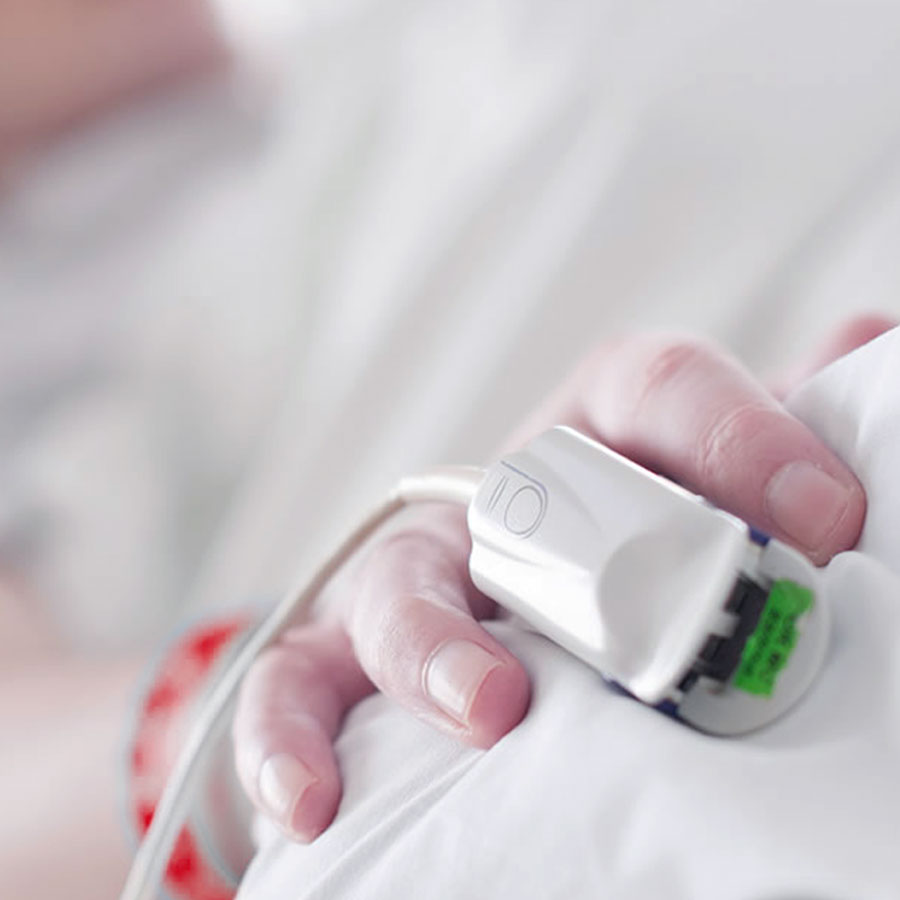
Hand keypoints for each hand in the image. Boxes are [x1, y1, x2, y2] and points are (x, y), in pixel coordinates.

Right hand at [233, 314, 893, 842]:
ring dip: (436, 644)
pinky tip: (314, 803)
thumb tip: (868, 340)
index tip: (827, 518)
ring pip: (399, 588)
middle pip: (517, 494)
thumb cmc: (616, 562)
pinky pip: (292, 683)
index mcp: (593, 443)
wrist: (489, 624)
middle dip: (582, 555)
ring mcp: (406, 574)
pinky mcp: (333, 652)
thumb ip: (770, 439)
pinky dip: (289, 736)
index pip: (652, 391)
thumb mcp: (701, 493)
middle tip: (664, 633)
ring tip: (488, 708)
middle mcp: (492, 498)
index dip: (737, 438)